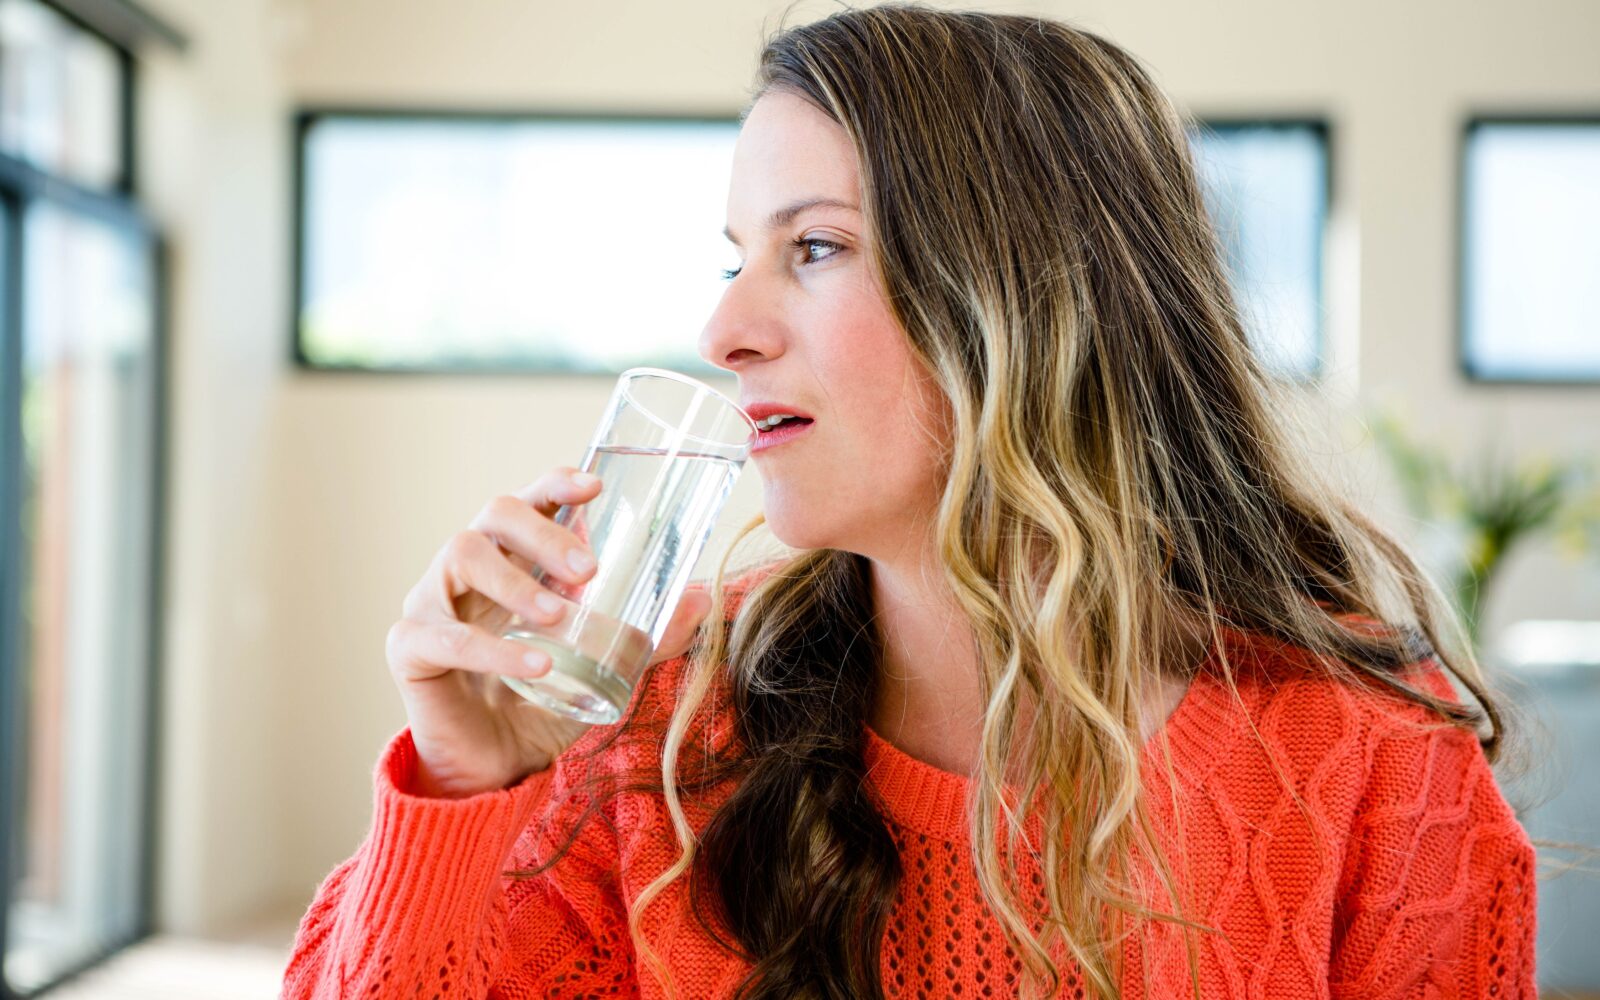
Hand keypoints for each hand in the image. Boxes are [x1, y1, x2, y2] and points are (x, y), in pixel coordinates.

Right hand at [384, 468, 712, 797]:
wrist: (494, 766)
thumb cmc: (543, 700)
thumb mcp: (603, 666)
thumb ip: (647, 636)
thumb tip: (704, 601)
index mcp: (512, 557)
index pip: (529, 502)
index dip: (555, 485)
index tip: (594, 487)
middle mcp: (467, 567)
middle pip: (494, 514)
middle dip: (544, 533)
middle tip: (589, 569)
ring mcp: (432, 600)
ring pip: (461, 556)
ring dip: (517, 581)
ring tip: (560, 614)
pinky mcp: (409, 647)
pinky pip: (445, 635)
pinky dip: (493, 649)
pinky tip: (535, 666)